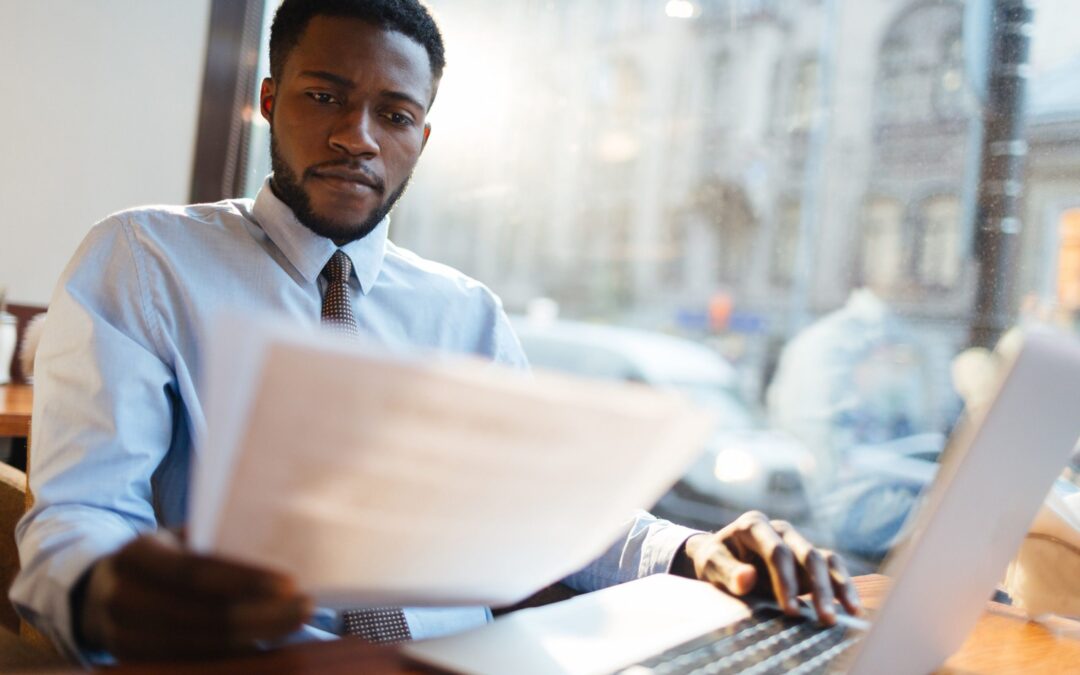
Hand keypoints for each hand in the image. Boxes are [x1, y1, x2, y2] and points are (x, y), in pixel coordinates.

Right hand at [76, 533, 312, 660]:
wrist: (100, 594)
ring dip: (256, 636)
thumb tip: (281, 545)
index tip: (290, 583)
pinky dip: (235, 654)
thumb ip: (214, 543)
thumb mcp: (176, 540)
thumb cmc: (160, 558)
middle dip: (262, 614)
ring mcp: (123, 638)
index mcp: (135, 555)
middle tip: (307, 606)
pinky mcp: (135, 663)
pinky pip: (194, 662)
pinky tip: (267, 643)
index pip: (195, 571)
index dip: (243, 580)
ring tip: (294, 622)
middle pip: (204, 615)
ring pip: (202, 645)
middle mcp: (123, 598)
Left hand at [673, 511, 860, 624]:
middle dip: (818, 588)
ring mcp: (796, 542)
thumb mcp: (710, 564)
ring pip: (824, 559)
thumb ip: (727, 571)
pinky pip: (831, 567)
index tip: (789, 610)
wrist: (720, 558)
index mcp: (753, 525)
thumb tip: (747, 578)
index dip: (785, 581)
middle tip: (825, 618)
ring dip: (838, 586)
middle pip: (807, 554)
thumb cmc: (714, 560)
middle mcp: (780, 530)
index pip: (777, 552)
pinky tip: (852, 606)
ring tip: (851, 612)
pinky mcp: (806, 558)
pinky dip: (843, 584)